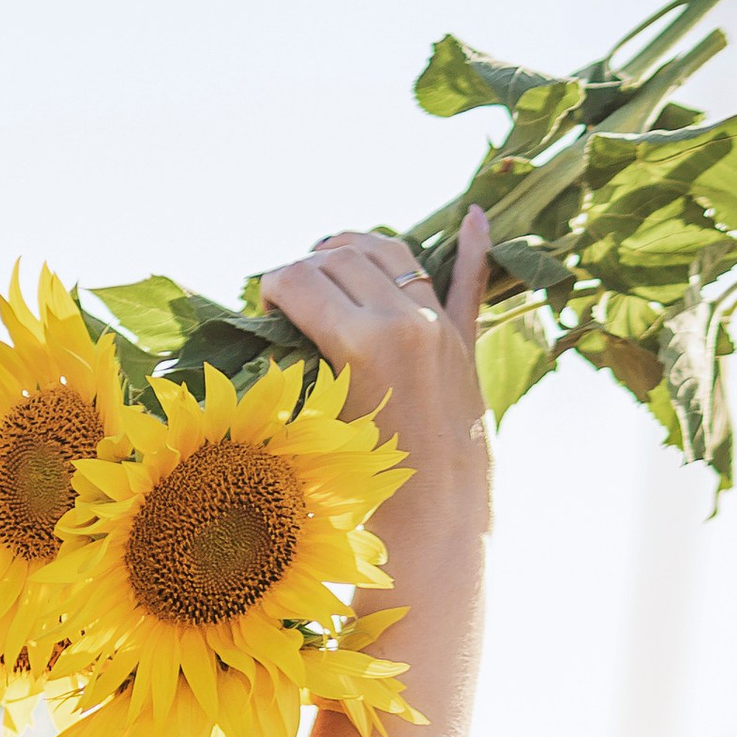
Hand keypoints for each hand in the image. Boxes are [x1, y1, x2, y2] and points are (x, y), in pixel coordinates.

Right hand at [259, 204, 492, 528]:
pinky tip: (474, 216)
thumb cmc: (361, 487)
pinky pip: (470, 280)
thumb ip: (298, 362)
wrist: (435, 520)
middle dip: (305, 267)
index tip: (262, 308)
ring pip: (391, 251)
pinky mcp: (463, 341)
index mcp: (363, 340)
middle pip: (340, 255)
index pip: (298, 278)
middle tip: (290, 296)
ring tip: (334, 260)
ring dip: (355, 247)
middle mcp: (404, 320)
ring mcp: (439, 325)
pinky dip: (472, 246)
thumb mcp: (316, 418)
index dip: (270, 286)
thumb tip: (280, 326)